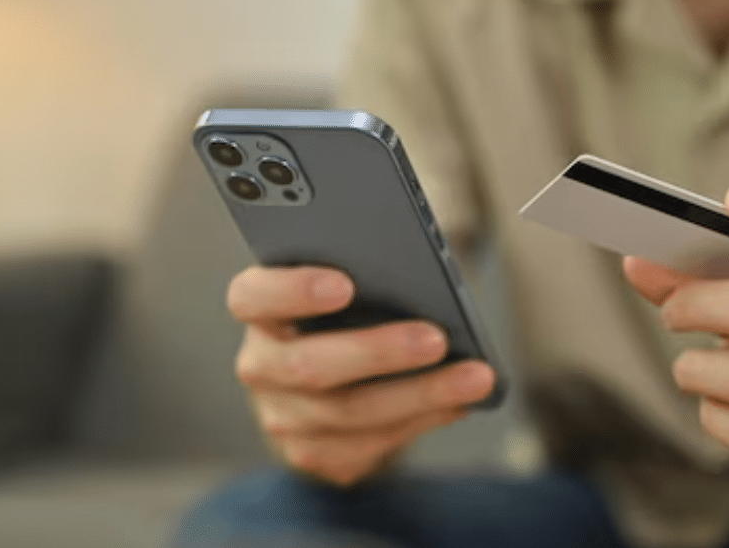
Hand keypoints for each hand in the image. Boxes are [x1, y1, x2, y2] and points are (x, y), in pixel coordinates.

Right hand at [227, 265, 496, 485]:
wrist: (328, 378)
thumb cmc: (348, 311)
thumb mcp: (349, 283)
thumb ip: (366, 273)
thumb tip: (424, 281)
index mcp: (258, 309)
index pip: (253, 296)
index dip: (293, 290)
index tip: (345, 284)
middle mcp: (260, 366)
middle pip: (309, 365)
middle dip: (379, 353)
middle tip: (439, 339)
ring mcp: (282, 417)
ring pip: (348, 414)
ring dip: (419, 395)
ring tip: (475, 377)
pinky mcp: (312, 454)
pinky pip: (368, 446)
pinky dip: (420, 421)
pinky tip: (459, 403)